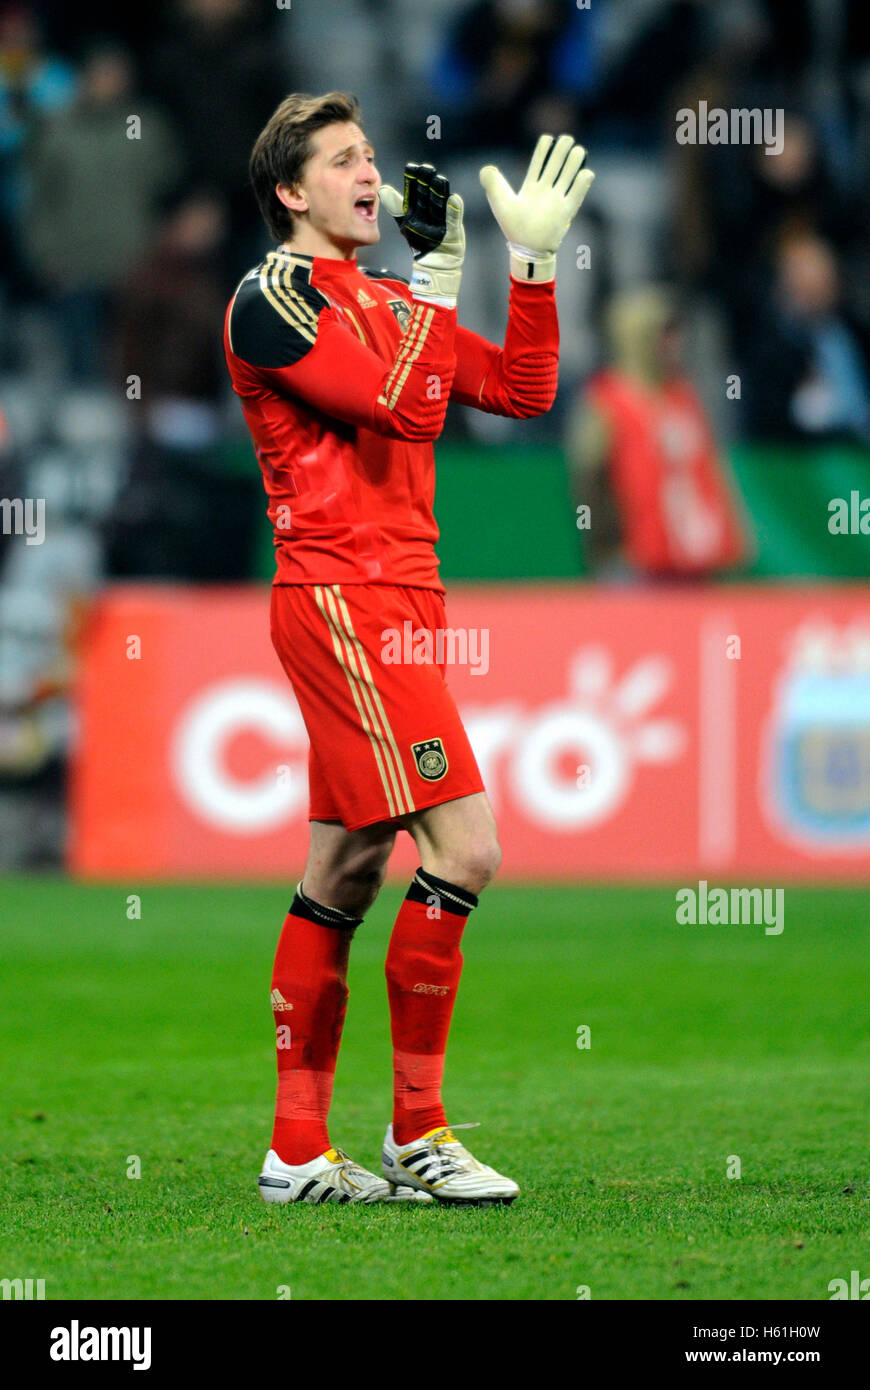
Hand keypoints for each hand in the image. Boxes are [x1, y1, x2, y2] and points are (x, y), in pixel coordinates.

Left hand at [378, 163, 464, 304]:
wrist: (433, 261)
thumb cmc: (419, 241)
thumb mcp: (404, 222)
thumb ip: (395, 206)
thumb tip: (382, 190)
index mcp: (419, 208)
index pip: (416, 191)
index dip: (413, 179)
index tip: (411, 167)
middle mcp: (431, 210)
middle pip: (428, 193)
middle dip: (427, 181)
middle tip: (426, 168)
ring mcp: (443, 219)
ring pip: (440, 202)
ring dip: (440, 191)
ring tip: (439, 179)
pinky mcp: (453, 229)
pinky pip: (453, 218)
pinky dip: (454, 209)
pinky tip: (453, 199)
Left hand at [479, 133, 594, 281]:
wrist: (527, 250)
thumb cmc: (514, 227)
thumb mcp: (500, 202)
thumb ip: (492, 183)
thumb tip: (486, 168)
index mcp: (531, 186)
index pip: (540, 161)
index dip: (545, 148)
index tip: (548, 138)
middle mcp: (546, 189)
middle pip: (557, 163)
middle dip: (563, 149)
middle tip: (567, 140)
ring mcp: (558, 198)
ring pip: (569, 173)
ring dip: (575, 160)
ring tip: (578, 151)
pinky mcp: (567, 210)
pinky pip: (578, 192)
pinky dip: (583, 180)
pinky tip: (584, 173)